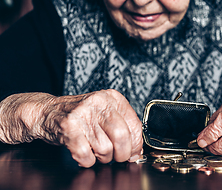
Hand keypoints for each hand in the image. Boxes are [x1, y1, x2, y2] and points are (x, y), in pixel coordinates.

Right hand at [0, 90, 142, 167]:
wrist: (47, 111)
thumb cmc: (79, 115)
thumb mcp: (104, 112)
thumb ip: (122, 126)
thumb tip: (137, 150)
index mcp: (112, 98)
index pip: (135, 125)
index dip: (137, 144)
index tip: (134, 153)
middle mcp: (99, 102)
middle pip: (122, 136)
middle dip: (122, 154)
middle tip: (117, 157)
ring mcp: (83, 114)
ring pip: (105, 149)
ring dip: (102, 158)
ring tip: (94, 149)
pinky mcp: (69, 127)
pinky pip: (86, 155)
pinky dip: (86, 161)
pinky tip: (84, 153)